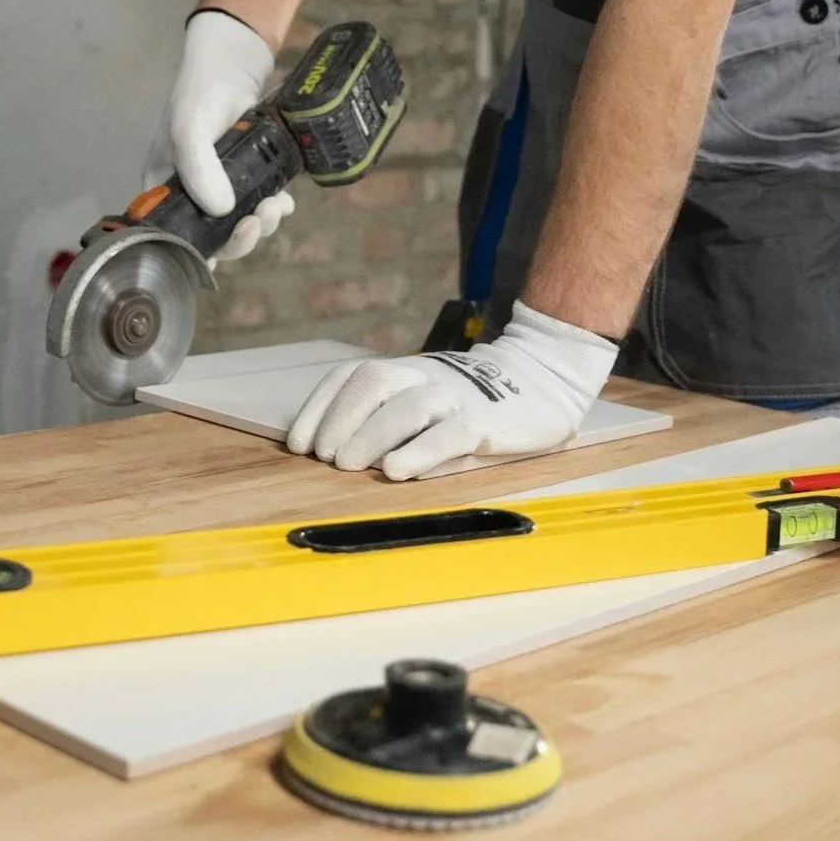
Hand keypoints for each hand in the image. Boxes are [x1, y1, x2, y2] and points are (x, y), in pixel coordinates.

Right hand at [143, 9, 295, 262]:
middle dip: (240, 238)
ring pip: (242, 225)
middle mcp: (192, 195)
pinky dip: (275, 207)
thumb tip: (223, 210)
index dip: (199, 252)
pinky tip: (283, 200)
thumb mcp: (189, 129)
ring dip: (261, 223)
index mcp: (165, 190)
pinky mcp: (249, 177)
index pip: (175, 237)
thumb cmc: (199, 95)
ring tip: (276, 205)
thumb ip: (198, 168)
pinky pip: (262, 204)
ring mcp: (222, 187)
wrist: (233, 65)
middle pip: (215, 239)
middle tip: (259, 218)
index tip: (223, 248)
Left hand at [286, 302, 617, 479]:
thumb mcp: (422, 402)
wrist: (541, 380)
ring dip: (372, 435)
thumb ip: (385, 419)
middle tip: (326, 459)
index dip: (320, 408)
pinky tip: (397, 470)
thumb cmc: (467, 404)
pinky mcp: (485, 422)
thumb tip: (332, 453)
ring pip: (409, 406)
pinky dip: (421, 452)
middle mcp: (425, 375)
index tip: (298, 443)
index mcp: (405, 370)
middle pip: (374, 382)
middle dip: (341, 420)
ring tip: (349, 466)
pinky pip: (451, 434)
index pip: (350, 377)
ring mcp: (456, 397)